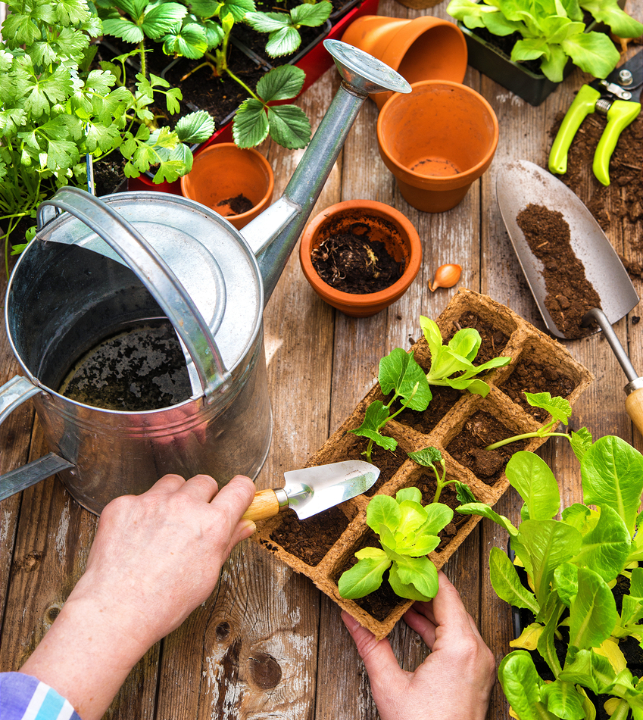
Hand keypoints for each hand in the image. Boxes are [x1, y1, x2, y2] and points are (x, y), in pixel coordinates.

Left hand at [21, 474, 255, 719]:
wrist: (115, 612)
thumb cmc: (164, 603)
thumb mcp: (207, 575)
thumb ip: (227, 542)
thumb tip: (245, 525)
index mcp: (212, 524)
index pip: (241, 487)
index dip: (241, 493)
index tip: (237, 498)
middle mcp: (184, 506)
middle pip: (205, 481)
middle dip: (204, 497)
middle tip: (194, 520)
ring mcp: (152, 502)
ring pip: (173, 483)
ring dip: (174, 497)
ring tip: (164, 526)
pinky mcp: (124, 504)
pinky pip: (139, 497)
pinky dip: (141, 512)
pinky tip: (136, 537)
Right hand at [342, 571, 494, 719]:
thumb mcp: (390, 685)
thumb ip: (370, 645)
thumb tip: (350, 616)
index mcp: (461, 647)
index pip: (444, 590)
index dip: (422, 571)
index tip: (402, 557)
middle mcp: (478, 650)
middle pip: (450, 601)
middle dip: (421, 586)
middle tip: (396, 572)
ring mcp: (481, 663)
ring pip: (455, 618)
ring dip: (428, 606)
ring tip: (400, 593)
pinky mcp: (477, 673)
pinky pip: (458, 637)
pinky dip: (437, 625)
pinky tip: (413, 620)